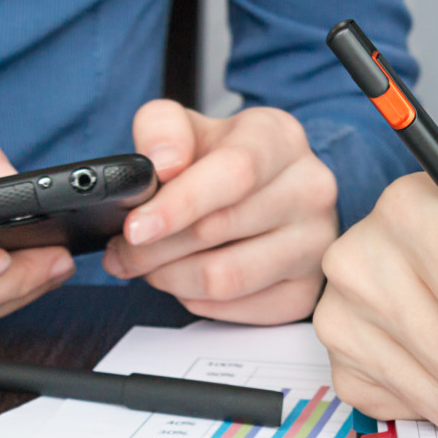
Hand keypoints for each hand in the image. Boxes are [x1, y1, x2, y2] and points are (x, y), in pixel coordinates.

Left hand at [103, 101, 337, 323]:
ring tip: (149, 265)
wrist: (264, 191)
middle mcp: (310, 188)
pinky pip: (234, 309)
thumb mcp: (187, 128)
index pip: (234, 173)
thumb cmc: (220, 162)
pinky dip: (195, 299)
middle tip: (123, 251)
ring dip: (169, 278)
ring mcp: (314, 243)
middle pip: (218, 231)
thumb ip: (162, 128)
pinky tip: (185, 278)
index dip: (179, 204)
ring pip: (224, 279)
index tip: (135, 228)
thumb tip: (162, 164)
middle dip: (153, 248)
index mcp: (280, 138)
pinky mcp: (306, 290)